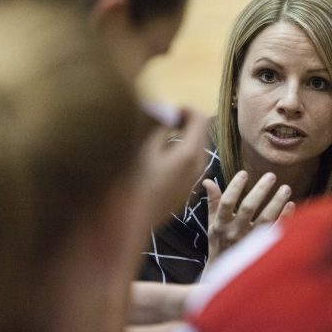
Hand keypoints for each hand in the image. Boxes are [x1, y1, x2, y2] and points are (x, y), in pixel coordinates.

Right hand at [131, 107, 208, 226]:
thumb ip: (159, 126)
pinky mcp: (186, 191)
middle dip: (185, 123)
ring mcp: (193, 180)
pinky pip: (189, 165)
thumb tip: (167, 110)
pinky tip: (159, 160)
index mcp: (190, 153)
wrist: (130, 222)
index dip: (186, 109)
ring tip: (159, 139)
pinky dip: (180, 155)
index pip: (201, 119)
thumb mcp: (144, 148)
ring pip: (196, 150)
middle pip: (201, 134)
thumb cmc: (133, 182)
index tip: (169, 110)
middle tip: (163, 120)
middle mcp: (198, 166)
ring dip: (182, 139)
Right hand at [202, 171, 294, 270]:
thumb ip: (213, 201)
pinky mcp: (263, 248)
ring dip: (277, 202)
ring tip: (286, 187)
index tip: (244, 173)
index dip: (234, 187)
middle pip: (248, 207)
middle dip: (260, 190)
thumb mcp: (212, 223)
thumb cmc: (219, 243)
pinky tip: (291, 205)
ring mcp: (250, 241)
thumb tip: (208, 180)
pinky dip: (285, 218)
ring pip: (266, 218)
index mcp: (220, 225)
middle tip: (271, 175)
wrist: (226, 275)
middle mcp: (234, 232)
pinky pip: (276, 231)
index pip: (226, 202)